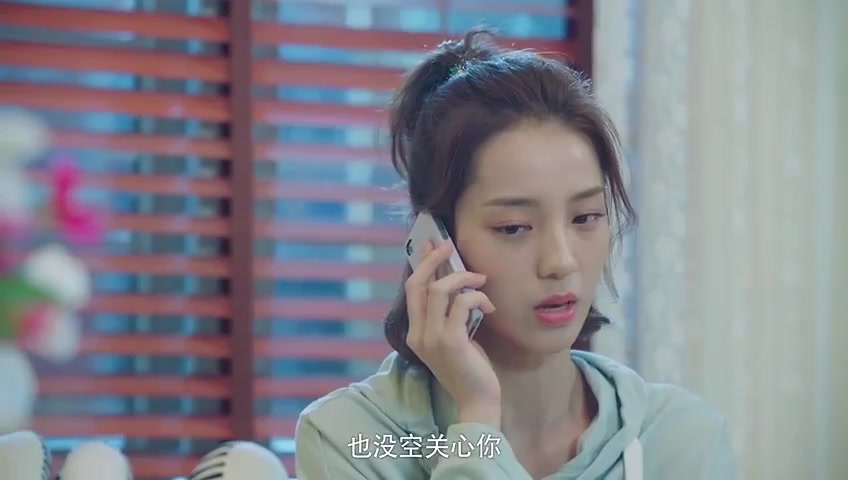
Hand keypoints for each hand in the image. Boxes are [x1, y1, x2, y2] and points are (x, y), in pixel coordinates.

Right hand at [404, 240, 501, 427]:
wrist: (477, 401)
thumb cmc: (469, 368)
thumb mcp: (453, 337)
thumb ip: (448, 314)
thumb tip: (455, 282)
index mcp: (415, 333)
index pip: (412, 290)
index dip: (422, 264)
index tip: (432, 245)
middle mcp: (418, 334)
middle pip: (419, 284)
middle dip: (434, 260)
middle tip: (449, 245)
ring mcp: (432, 338)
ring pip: (439, 290)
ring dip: (463, 278)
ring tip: (480, 280)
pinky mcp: (451, 341)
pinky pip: (461, 303)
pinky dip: (477, 296)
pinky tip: (488, 305)